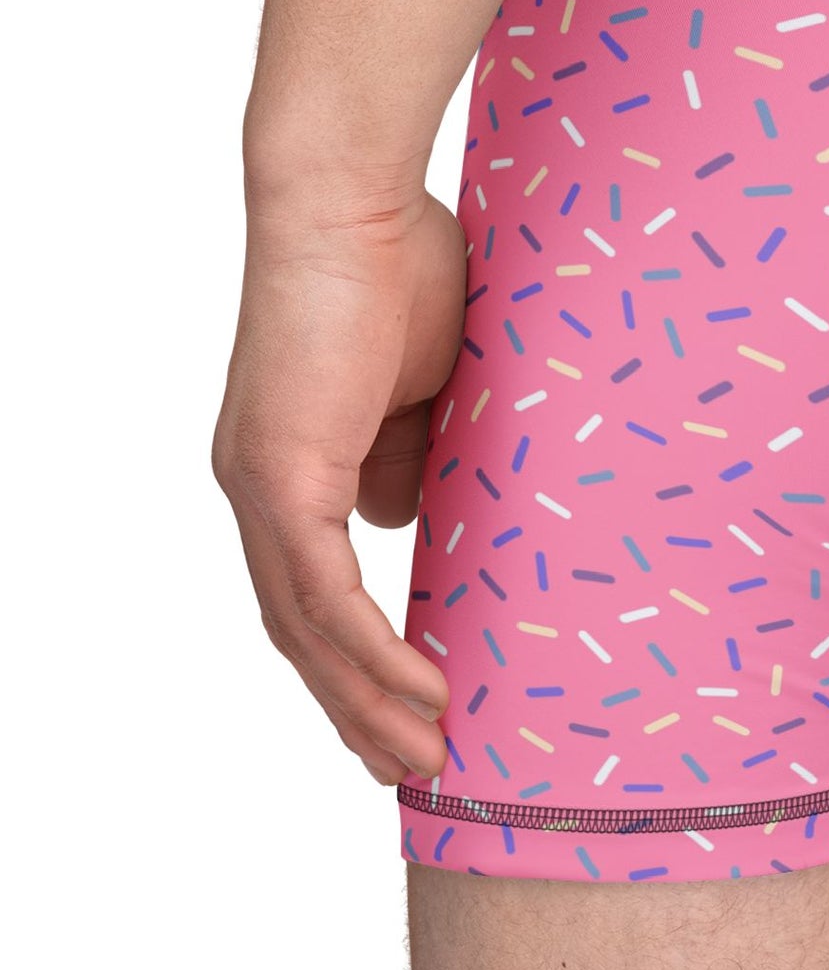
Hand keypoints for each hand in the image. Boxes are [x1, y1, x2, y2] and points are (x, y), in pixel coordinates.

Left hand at [213, 184, 466, 782]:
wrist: (348, 203)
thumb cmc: (399, 267)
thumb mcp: (427, 383)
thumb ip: (412, 454)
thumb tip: (410, 520)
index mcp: (288, 466)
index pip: (313, 589)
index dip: (356, 656)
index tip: (413, 703)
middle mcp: (260, 490)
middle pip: (301, 631)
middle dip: (356, 707)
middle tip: (410, 766)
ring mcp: (263, 488)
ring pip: (307, 630)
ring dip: (365, 703)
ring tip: (424, 758)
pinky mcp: (282, 477)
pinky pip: (326, 595)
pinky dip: (369, 654)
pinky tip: (415, 696)